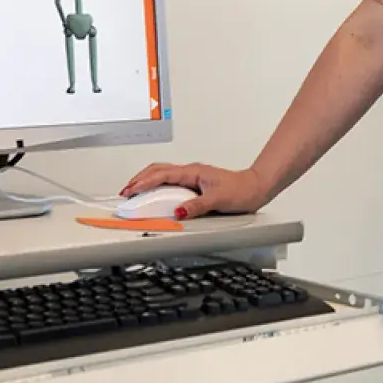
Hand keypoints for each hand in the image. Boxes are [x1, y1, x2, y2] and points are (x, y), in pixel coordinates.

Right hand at [117, 162, 271, 218]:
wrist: (256, 187)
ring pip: (163, 175)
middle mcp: (190, 172)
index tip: (130, 190)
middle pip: (157, 170)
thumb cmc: (242, 189)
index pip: (161, 175)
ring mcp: (192, 178)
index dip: (143, 182)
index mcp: (193, 172)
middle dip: (139, 179)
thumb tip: (178, 211)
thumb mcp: (218, 199)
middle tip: (125, 191)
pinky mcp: (195, 185)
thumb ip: (197, 206)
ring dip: (147, 182)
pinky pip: (170, 182)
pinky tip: (155, 195)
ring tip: (134, 192)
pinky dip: (158, 187)